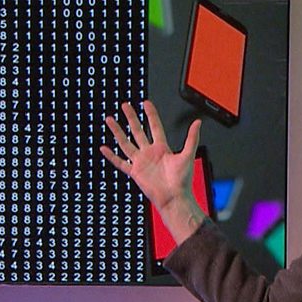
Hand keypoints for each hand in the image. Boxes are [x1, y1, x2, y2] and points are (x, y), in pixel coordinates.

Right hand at [101, 101, 205, 242]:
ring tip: (110, 120)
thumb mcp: (188, 155)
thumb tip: (198, 122)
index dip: (150, 114)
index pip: (155, 126)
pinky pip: (121, 163)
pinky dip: (111, 156)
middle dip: (131, 118)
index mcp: (162, 148)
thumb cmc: (182, 180)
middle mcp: (150, 153)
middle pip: (138, 131)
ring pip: (126, 143)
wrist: (174, 198)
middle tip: (125, 105)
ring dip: (118, 132)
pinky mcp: (135, 172)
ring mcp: (141, 162)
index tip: (145, 103)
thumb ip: (192, 138)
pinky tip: (104, 148)